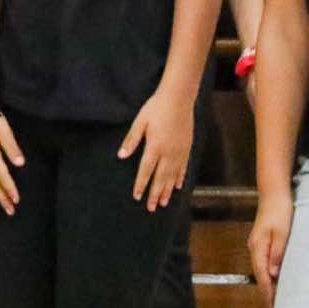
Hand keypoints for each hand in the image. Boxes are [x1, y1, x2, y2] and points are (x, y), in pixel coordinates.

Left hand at [118, 87, 192, 211]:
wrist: (178, 100)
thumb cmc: (155, 109)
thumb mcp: (140, 122)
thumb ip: (131, 140)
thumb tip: (121, 156)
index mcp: (154, 147)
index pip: (146, 170)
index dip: (141, 184)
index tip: (137, 196)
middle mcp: (168, 153)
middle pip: (161, 178)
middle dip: (155, 194)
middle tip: (151, 208)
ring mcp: (179, 152)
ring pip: (173, 176)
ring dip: (168, 190)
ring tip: (164, 203)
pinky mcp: (187, 148)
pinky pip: (183, 168)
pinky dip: (180, 178)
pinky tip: (178, 186)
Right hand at [248, 191, 292, 304]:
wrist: (274, 193)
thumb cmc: (280, 212)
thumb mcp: (282, 233)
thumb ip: (278, 252)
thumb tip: (274, 274)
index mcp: (258, 247)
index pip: (262, 275)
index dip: (268, 292)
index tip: (274, 307)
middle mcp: (255, 247)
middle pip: (260, 274)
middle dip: (267, 291)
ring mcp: (257, 244)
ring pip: (262, 269)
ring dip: (268, 283)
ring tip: (277, 297)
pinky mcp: (262, 241)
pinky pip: (265, 262)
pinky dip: (270, 273)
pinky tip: (277, 277)